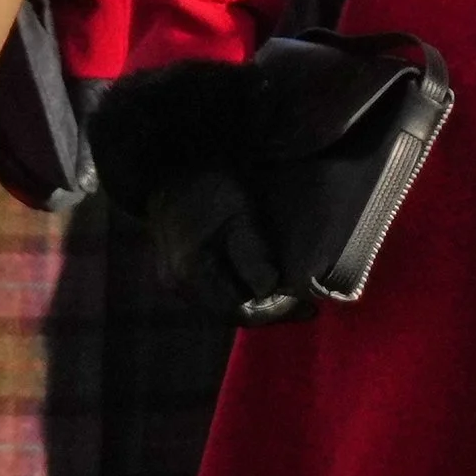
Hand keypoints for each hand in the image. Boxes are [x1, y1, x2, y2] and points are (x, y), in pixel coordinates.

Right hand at [149, 167, 299, 323]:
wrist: (171, 164)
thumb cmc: (208, 183)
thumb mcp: (239, 213)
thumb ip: (253, 254)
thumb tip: (269, 289)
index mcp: (192, 274)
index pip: (239, 312)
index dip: (274, 312)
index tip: (305, 303)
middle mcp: (178, 284)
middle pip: (229, 310)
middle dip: (266, 307)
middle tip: (302, 304)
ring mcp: (173, 277)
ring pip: (221, 300)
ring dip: (253, 298)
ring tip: (286, 292)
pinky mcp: (176, 266)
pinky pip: (212, 288)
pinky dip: (238, 286)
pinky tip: (258, 278)